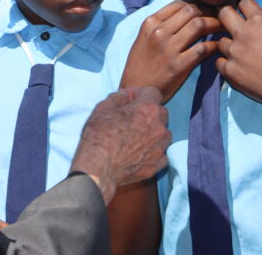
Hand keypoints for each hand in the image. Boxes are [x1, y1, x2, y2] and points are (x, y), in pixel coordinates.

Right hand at [70, 87, 169, 203]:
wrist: (97, 168)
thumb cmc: (98, 136)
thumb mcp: (103, 108)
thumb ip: (119, 97)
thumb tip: (126, 95)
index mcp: (147, 109)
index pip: (153, 93)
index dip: (141, 94)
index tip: (131, 101)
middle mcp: (158, 127)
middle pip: (161, 112)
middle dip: (149, 113)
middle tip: (131, 119)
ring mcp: (159, 147)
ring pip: (164, 134)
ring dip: (154, 133)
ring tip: (136, 138)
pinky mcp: (156, 165)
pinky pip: (162, 155)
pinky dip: (154, 152)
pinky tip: (140, 153)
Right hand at [120, 0, 221, 101]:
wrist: (135, 90)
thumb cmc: (141, 64)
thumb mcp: (144, 37)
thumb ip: (162, 24)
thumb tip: (186, 13)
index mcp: (150, 23)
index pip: (179, 4)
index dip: (197, 4)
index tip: (206, 9)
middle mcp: (159, 32)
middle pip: (191, 11)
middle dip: (208, 11)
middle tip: (218, 17)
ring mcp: (169, 48)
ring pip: (199, 25)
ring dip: (214, 24)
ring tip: (221, 28)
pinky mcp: (179, 65)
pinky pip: (202, 48)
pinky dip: (213, 44)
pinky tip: (217, 46)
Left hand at [215, 0, 261, 123]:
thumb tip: (261, 23)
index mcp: (260, 22)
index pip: (243, 2)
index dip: (244, 7)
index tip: (245, 12)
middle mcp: (243, 34)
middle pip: (224, 13)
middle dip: (228, 16)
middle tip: (232, 25)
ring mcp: (234, 52)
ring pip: (220, 40)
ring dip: (229, 45)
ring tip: (240, 53)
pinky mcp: (229, 70)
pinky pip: (219, 61)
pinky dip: (226, 63)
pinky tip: (237, 67)